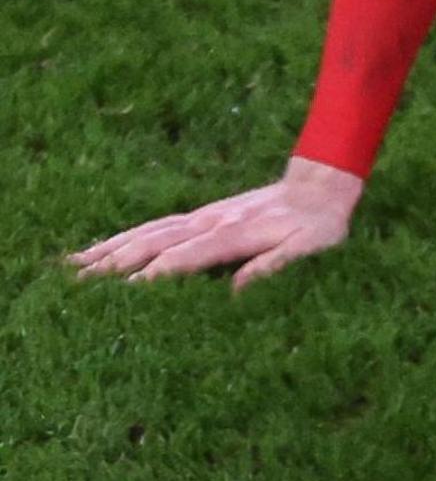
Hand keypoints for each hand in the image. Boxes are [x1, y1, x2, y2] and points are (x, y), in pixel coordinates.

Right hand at [72, 157, 363, 290]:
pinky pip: (154, 228)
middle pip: (154, 243)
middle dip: (116, 264)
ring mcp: (200, 217)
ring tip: (71, 266)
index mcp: (235, 233)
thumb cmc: (319, 225)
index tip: (125, 293)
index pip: (187, 257)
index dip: (156, 275)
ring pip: (146, 233)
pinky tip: (100, 250)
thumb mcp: (311, 248)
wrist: (320, 187)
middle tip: (78, 286)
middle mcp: (209, 222)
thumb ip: (275, 265)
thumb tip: (238, 291)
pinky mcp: (198, 217)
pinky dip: (123, 239)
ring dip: (109, 249)